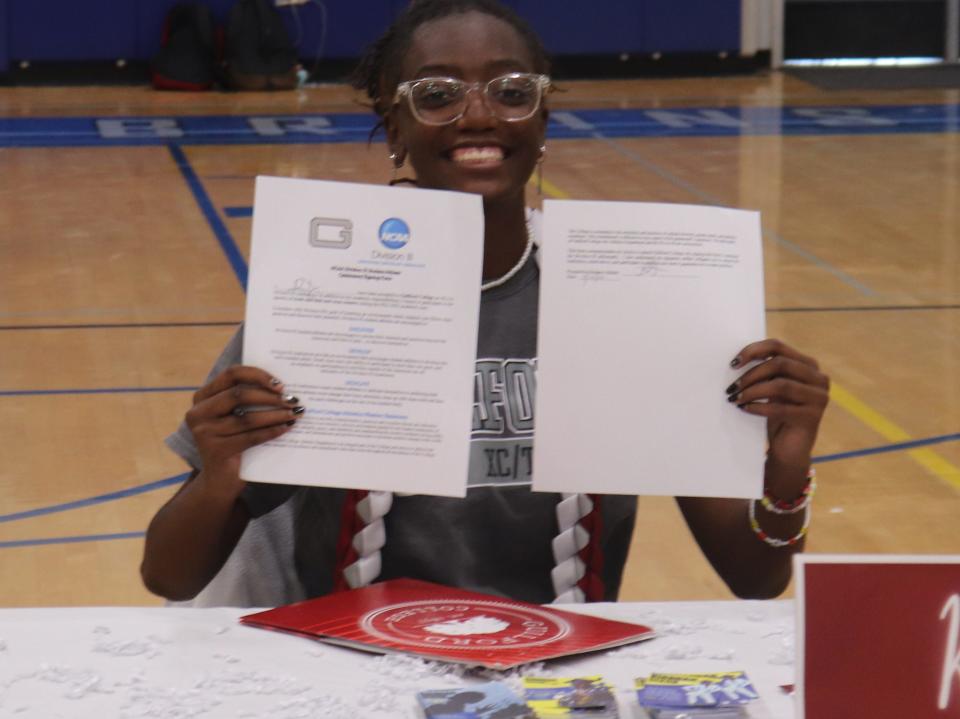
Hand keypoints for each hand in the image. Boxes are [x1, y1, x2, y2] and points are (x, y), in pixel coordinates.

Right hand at [185, 366, 301, 484]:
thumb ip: (246, 399)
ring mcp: (204, 433)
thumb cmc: (232, 441)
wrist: (220, 480)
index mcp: (202, 397)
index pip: (231, 374)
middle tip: (292, 400)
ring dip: (275, 415)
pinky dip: (271, 431)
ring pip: (247, 418)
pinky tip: (286, 428)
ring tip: (294, 414)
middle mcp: (198, 413)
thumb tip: (281, 386)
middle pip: (239, 394)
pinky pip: (251, 437)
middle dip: (269, 396)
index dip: (258, 375)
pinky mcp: (216, 451)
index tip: (280, 384)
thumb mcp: (233, 416)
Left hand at [728, 339, 828, 476]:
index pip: (778, 347)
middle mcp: (818, 378)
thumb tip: (737, 360)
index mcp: (808, 365)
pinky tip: (745, 409)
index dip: (753, 351)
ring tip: (736, 399)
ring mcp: (819, 398)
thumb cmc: (777, 415)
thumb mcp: (772, 389)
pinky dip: (758, 407)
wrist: (790, 449)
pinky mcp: (812, 418)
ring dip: (752, 391)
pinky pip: (780, 408)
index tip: (733, 363)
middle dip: (751, 374)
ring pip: (780, 385)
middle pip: (779, 364)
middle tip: (732, 387)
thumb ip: (765, 371)